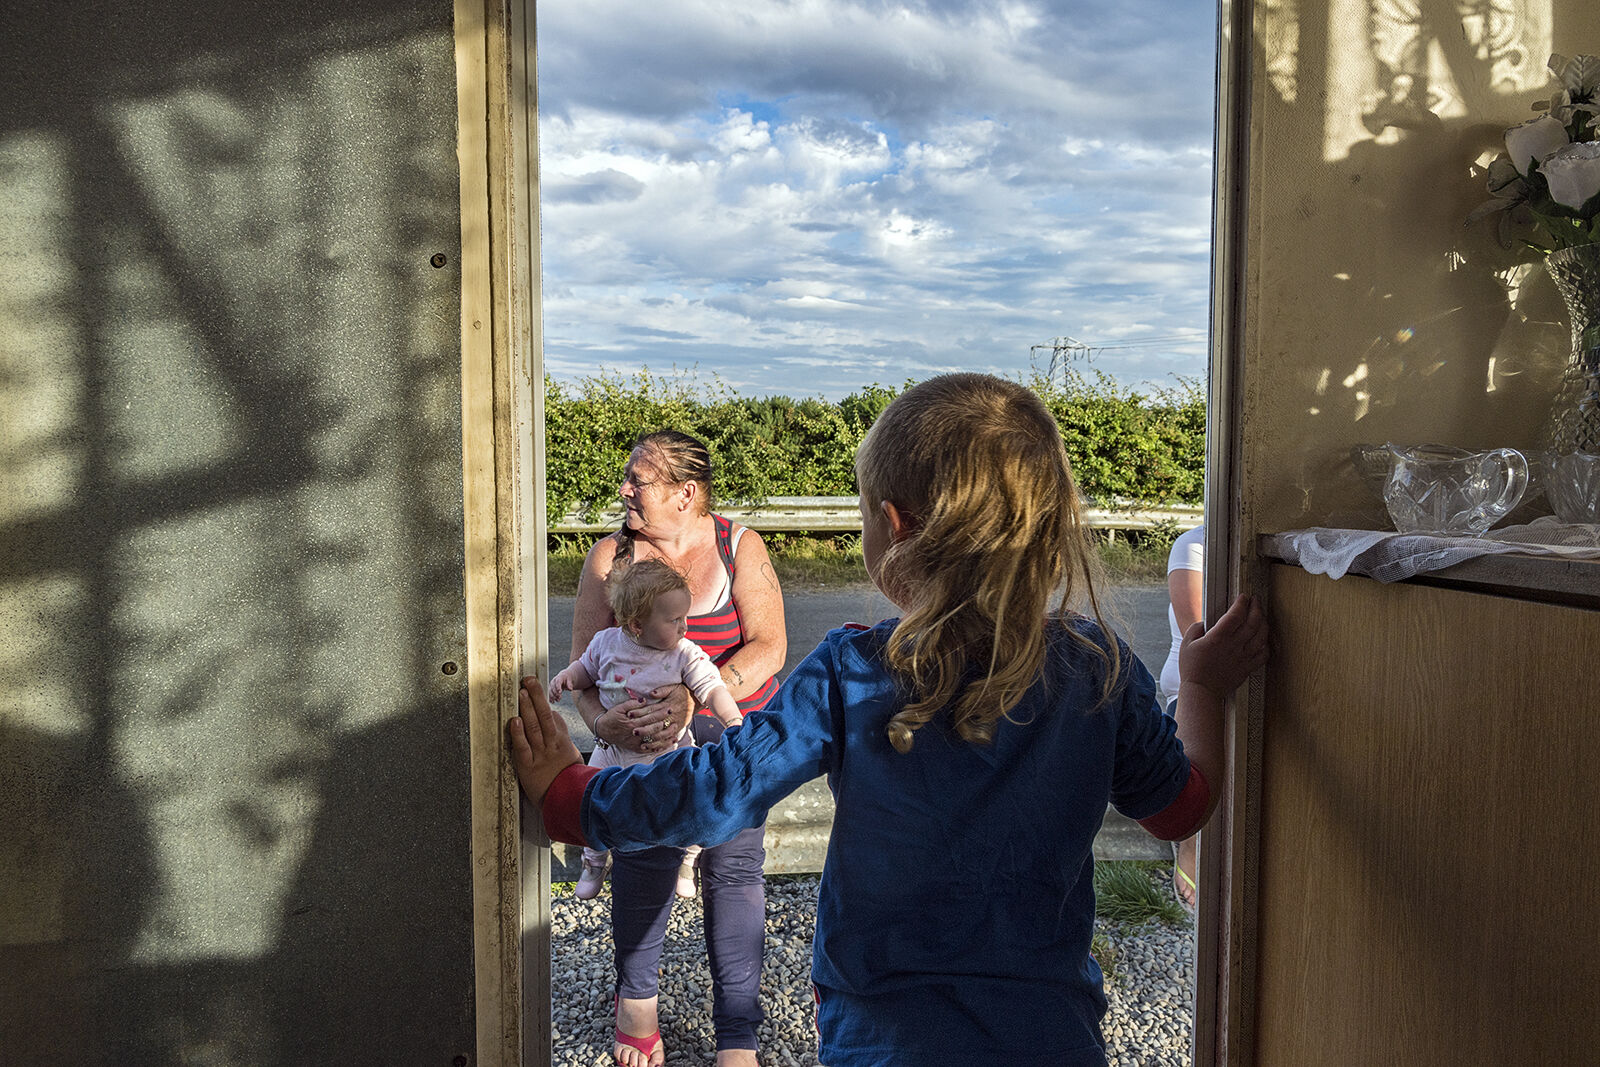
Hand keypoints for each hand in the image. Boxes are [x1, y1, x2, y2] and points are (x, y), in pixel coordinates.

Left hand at [508, 675, 582, 802]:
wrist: (567, 800)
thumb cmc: (568, 778)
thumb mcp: (570, 756)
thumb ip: (562, 739)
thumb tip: (555, 721)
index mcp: (562, 741)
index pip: (554, 718)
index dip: (544, 702)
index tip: (536, 687)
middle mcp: (552, 745)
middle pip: (545, 716)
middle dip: (536, 696)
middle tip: (528, 680)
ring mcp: (541, 754)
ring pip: (534, 727)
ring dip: (528, 709)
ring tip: (522, 692)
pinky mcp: (529, 767)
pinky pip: (523, 748)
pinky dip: (518, 734)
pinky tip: (514, 721)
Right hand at [596, 683, 692, 753]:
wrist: (603, 730)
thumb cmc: (612, 717)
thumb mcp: (619, 708)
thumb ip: (631, 703)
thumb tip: (644, 700)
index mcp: (632, 722)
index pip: (650, 717)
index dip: (660, 712)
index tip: (669, 708)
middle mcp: (635, 733)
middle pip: (654, 728)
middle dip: (665, 723)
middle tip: (675, 718)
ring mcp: (636, 742)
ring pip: (654, 740)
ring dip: (666, 736)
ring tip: (675, 730)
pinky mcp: (636, 748)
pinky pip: (650, 749)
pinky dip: (661, 746)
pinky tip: (669, 742)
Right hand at [1177, 594, 1268, 699]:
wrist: (1201, 692)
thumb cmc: (1191, 668)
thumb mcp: (1186, 644)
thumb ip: (1195, 628)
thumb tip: (1205, 622)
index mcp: (1218, 638)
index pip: (1235, 615)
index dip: (1241, 603)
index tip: (1243, 597)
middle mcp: (1234, 646)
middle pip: (1252, 622)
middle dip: (1256, 608)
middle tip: (1256, 601)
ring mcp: (1243, 657)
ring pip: (1261, 636)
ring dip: (1264, 623)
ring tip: (1261, 616)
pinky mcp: (1247, 668)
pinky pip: (1263, 655)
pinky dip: (1266, 644)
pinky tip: (1264, 640)